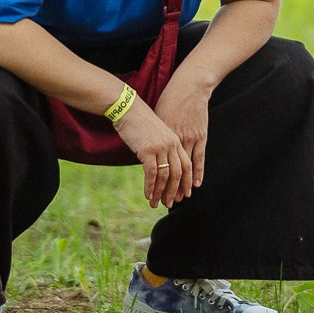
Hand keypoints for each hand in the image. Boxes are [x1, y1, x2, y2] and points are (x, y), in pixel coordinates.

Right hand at [111, 90, 193, 207]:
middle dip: (174, 191)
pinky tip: (147, 195)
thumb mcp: (156, 134)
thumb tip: (160, 166)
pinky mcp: (147, 150)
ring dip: (160, 193)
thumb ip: (162, 148)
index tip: (185, 194)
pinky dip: (150, 187)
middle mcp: (171, 145)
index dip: (186, 182)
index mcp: (175, 140)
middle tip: (170, 204)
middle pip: (178, 173)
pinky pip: (152, 174)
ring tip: (155, 204)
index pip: (186, 165)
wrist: (127, 108)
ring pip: (165, 176)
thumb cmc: (139, 121)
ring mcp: (160, 147)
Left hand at [152, 71, 214, 188]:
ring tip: (177, 199)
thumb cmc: (169, 99)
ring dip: (181, 185)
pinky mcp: (200, 135)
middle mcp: (174, 140)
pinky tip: (196, 185)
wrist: (188, 85)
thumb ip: (153, 134)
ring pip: (184, 168)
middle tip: (162, 203)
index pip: (156, 165)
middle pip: (169, 170)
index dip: (153, 182)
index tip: (150, 194)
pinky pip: (199, 158)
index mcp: (161, 136)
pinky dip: (197, 173)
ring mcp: (189, 138)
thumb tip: (145, 148)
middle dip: (166, 189)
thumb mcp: (156, 117)